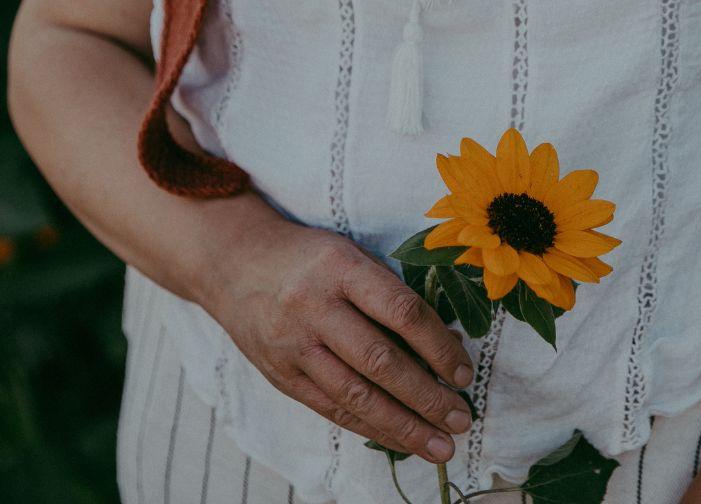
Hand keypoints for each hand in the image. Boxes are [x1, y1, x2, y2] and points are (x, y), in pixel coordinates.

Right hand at [202, 214, 475, 463]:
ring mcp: (294, 345)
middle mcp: (315, 307)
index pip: (401, 312)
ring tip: (439, 446)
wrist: (236, 263)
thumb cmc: (310, 257)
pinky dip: (370, 428)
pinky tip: (399, 440)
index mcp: (342, 268)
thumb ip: (389, 291)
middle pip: (381, 361)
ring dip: (403, 426)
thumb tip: (443, 341)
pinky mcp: (281, 375)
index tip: (464, 372)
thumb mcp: (351, 254)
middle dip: (427, 397)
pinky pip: (332, 408)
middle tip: (461, 418)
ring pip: (356, 395)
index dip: (439, 346)